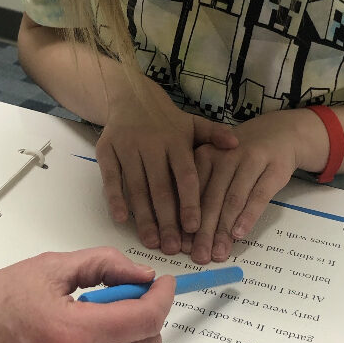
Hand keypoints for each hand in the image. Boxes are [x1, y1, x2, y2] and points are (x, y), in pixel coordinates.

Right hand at [0, 248, 175, 342]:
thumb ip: (104, 265)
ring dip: (128, 339)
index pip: (144, 321)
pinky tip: (80, 342)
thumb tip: (142, 276)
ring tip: (94, 318)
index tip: (163, 284)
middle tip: (127, 296)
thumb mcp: (50, 267)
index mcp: (69, 335)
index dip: (162, 298)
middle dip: (146, 317)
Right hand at [95, 88, 236, 254]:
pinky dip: (115, 199)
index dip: (190, 202)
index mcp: (177, 140)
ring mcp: (128, 147)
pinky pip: (111, 178)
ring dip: (144, 217)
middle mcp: (152, 144)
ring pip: (137, 188)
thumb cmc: (168, 119)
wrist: (130, 95)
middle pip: (161, 188)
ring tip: (151, 242)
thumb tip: (236, 144)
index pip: (186, 176)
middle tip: (173, 248)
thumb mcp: (193, 123)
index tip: (195, 227)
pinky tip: (122, 220)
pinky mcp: (107, 150)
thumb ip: (214, 135)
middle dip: (167, 220)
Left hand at [190, 111, 312, 263]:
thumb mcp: (217, 167)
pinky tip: (239, 234)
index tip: (181, 247)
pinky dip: (248, 216)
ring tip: (218, 253)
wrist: (279, 133)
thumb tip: (186, 236)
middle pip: (211, 198)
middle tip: (198, 257)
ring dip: (224, 229)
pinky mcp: (274, 167)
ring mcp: (251, 159)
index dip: (185, 221)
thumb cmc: (239, 159)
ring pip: (233, 199)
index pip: (192, 192)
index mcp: (205, 155)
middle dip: (204, 232)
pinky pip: (259, 195)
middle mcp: (225, 155)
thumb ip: (202, 194)